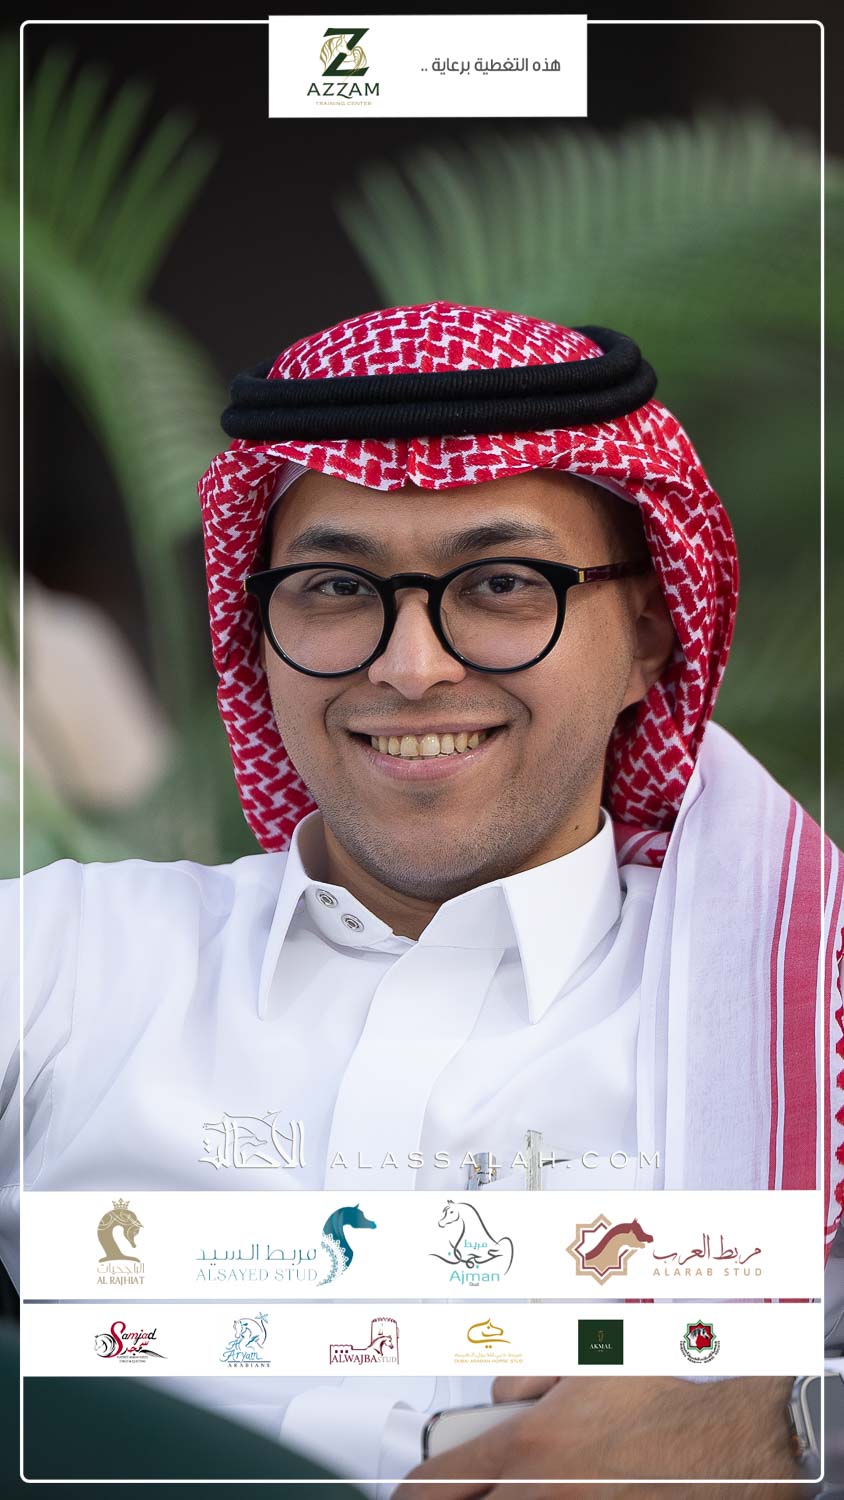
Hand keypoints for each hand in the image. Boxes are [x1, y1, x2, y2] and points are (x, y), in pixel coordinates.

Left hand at [394, 1375, 803, 1499]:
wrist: (738, 1444)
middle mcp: (541, 1497)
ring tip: (539, 1482)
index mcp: (529, 1447)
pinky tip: (583, 1490)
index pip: (435, 1486)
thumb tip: (499, 1399)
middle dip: (462, 1498)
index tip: (410, 1496)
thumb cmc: (673, 1399)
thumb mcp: (588, 1363)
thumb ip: (528, 1381)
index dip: (414, 1495)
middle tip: (472, 1487)